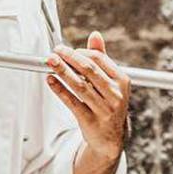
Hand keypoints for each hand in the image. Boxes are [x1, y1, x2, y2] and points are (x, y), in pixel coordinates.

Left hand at [45, 32, 129, 161]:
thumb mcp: (111, 81)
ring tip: (50, 62)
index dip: (80, 52)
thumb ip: (102, 57)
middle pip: (88, 70)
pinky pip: (72, 102)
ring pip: (79, 85)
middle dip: (69, 58)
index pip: (99, 59)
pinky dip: (60, 90)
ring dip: (62, 71)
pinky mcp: (90, 121)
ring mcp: (104, 109)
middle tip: (55, 52)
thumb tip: (95, 35)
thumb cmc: (109, 103)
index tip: (66, 50)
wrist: (112, 138)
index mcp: (122, 81)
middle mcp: (115, 94)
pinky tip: (51, 80)